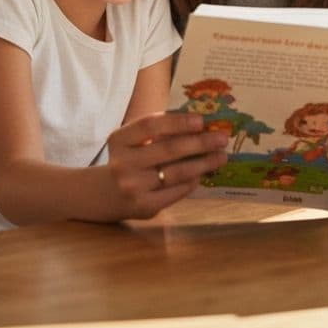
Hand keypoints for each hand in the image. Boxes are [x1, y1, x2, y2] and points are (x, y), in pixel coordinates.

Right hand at [101, 112, 229, 219]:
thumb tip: (200, 124)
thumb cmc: (128, 159)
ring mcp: (132, 187)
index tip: (201, 120)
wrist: (104, 194)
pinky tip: (203, 174)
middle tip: (222, 137)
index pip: (150, 125)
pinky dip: (192, 181)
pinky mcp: (143, 206)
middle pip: (169, 149)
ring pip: (176, 172)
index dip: (177, 122)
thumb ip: (159, 131)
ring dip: (203, 163)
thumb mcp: (132, 141)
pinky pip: (175, 191)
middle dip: (200, 142)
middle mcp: (123, 163)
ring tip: (221, 156)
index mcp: (119, 139)